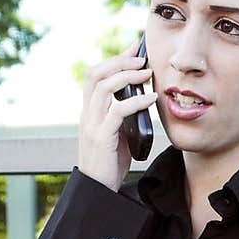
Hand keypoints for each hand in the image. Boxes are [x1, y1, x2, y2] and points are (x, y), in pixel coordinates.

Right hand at [78, 38, 157, 190]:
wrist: (99, 189)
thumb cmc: (110, 163)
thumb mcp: (119, 135)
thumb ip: (125, 117)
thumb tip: (143, 101)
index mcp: (90, 111)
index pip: (96, 75)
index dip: (115, 59)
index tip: (134, 49)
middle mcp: (87, 113)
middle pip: (96, 74)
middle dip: (119, 61)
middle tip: (142, 57)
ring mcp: (92, 124)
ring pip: (104, 87)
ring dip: (127, 76)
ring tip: (147, 73)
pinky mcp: (101, 137)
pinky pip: (118, 111)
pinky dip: (136, 101)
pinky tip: (151, 99)